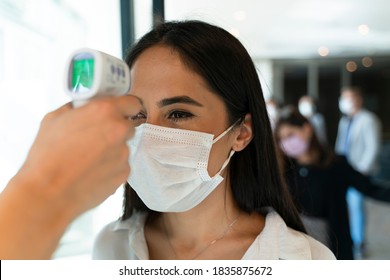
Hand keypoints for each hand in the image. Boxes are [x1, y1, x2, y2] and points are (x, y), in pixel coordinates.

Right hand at [16, 95, 140, 217]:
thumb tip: (83, 107)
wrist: (49, 193)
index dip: (126, 106)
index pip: (132, 102)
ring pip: (122, 147)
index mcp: (104, 111)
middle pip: (128, 126)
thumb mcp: (54, 119)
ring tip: (88, 158)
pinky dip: (110, 166)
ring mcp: (123, 153)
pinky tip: (92, 170)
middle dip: (115, 129)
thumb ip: (76, 109)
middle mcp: (119, 130)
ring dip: (111, 149)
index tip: (121, 110)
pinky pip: (120, 165)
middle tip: (97, 136)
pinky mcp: (124, 173)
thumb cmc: (48, 157)